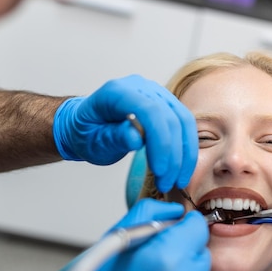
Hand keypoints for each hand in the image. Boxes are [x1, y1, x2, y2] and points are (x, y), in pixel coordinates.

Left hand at [53, 74, 197, 191]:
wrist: (86, 125)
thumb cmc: (86, 133)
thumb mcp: (92, 141)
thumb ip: (114, 137)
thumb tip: (136, 138)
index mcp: (117, 92)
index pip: (150, 111)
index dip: (160, 141)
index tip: (160, 170)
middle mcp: (140, 87)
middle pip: (171, 118)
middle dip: (174, 155)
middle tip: (167, 183)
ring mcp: (156, 94)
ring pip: (184, 121)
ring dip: (184, 155)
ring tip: (176, 181)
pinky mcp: (166, 105)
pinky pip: (184, 125)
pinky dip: (186, 149)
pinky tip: (179, 169)